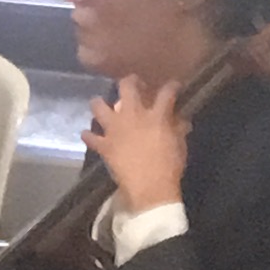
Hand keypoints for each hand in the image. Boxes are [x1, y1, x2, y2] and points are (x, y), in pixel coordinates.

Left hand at [87, 77, 190, 214]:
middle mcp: (132, 116)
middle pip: (127, 87)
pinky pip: (91, 137)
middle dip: (129, 81)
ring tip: (102, 104)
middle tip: (133, 84)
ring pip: (99, 106)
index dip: (171, 86)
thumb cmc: (170, 166)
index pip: (166, 93)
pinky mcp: (104, 145)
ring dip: (99, 103)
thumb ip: (179, 129)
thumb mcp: (180, 145)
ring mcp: (115, 130)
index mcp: (156, 116)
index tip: (173, 85)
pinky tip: (88, 135)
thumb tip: (181, 120)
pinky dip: (89, 136)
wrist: (150, 188)